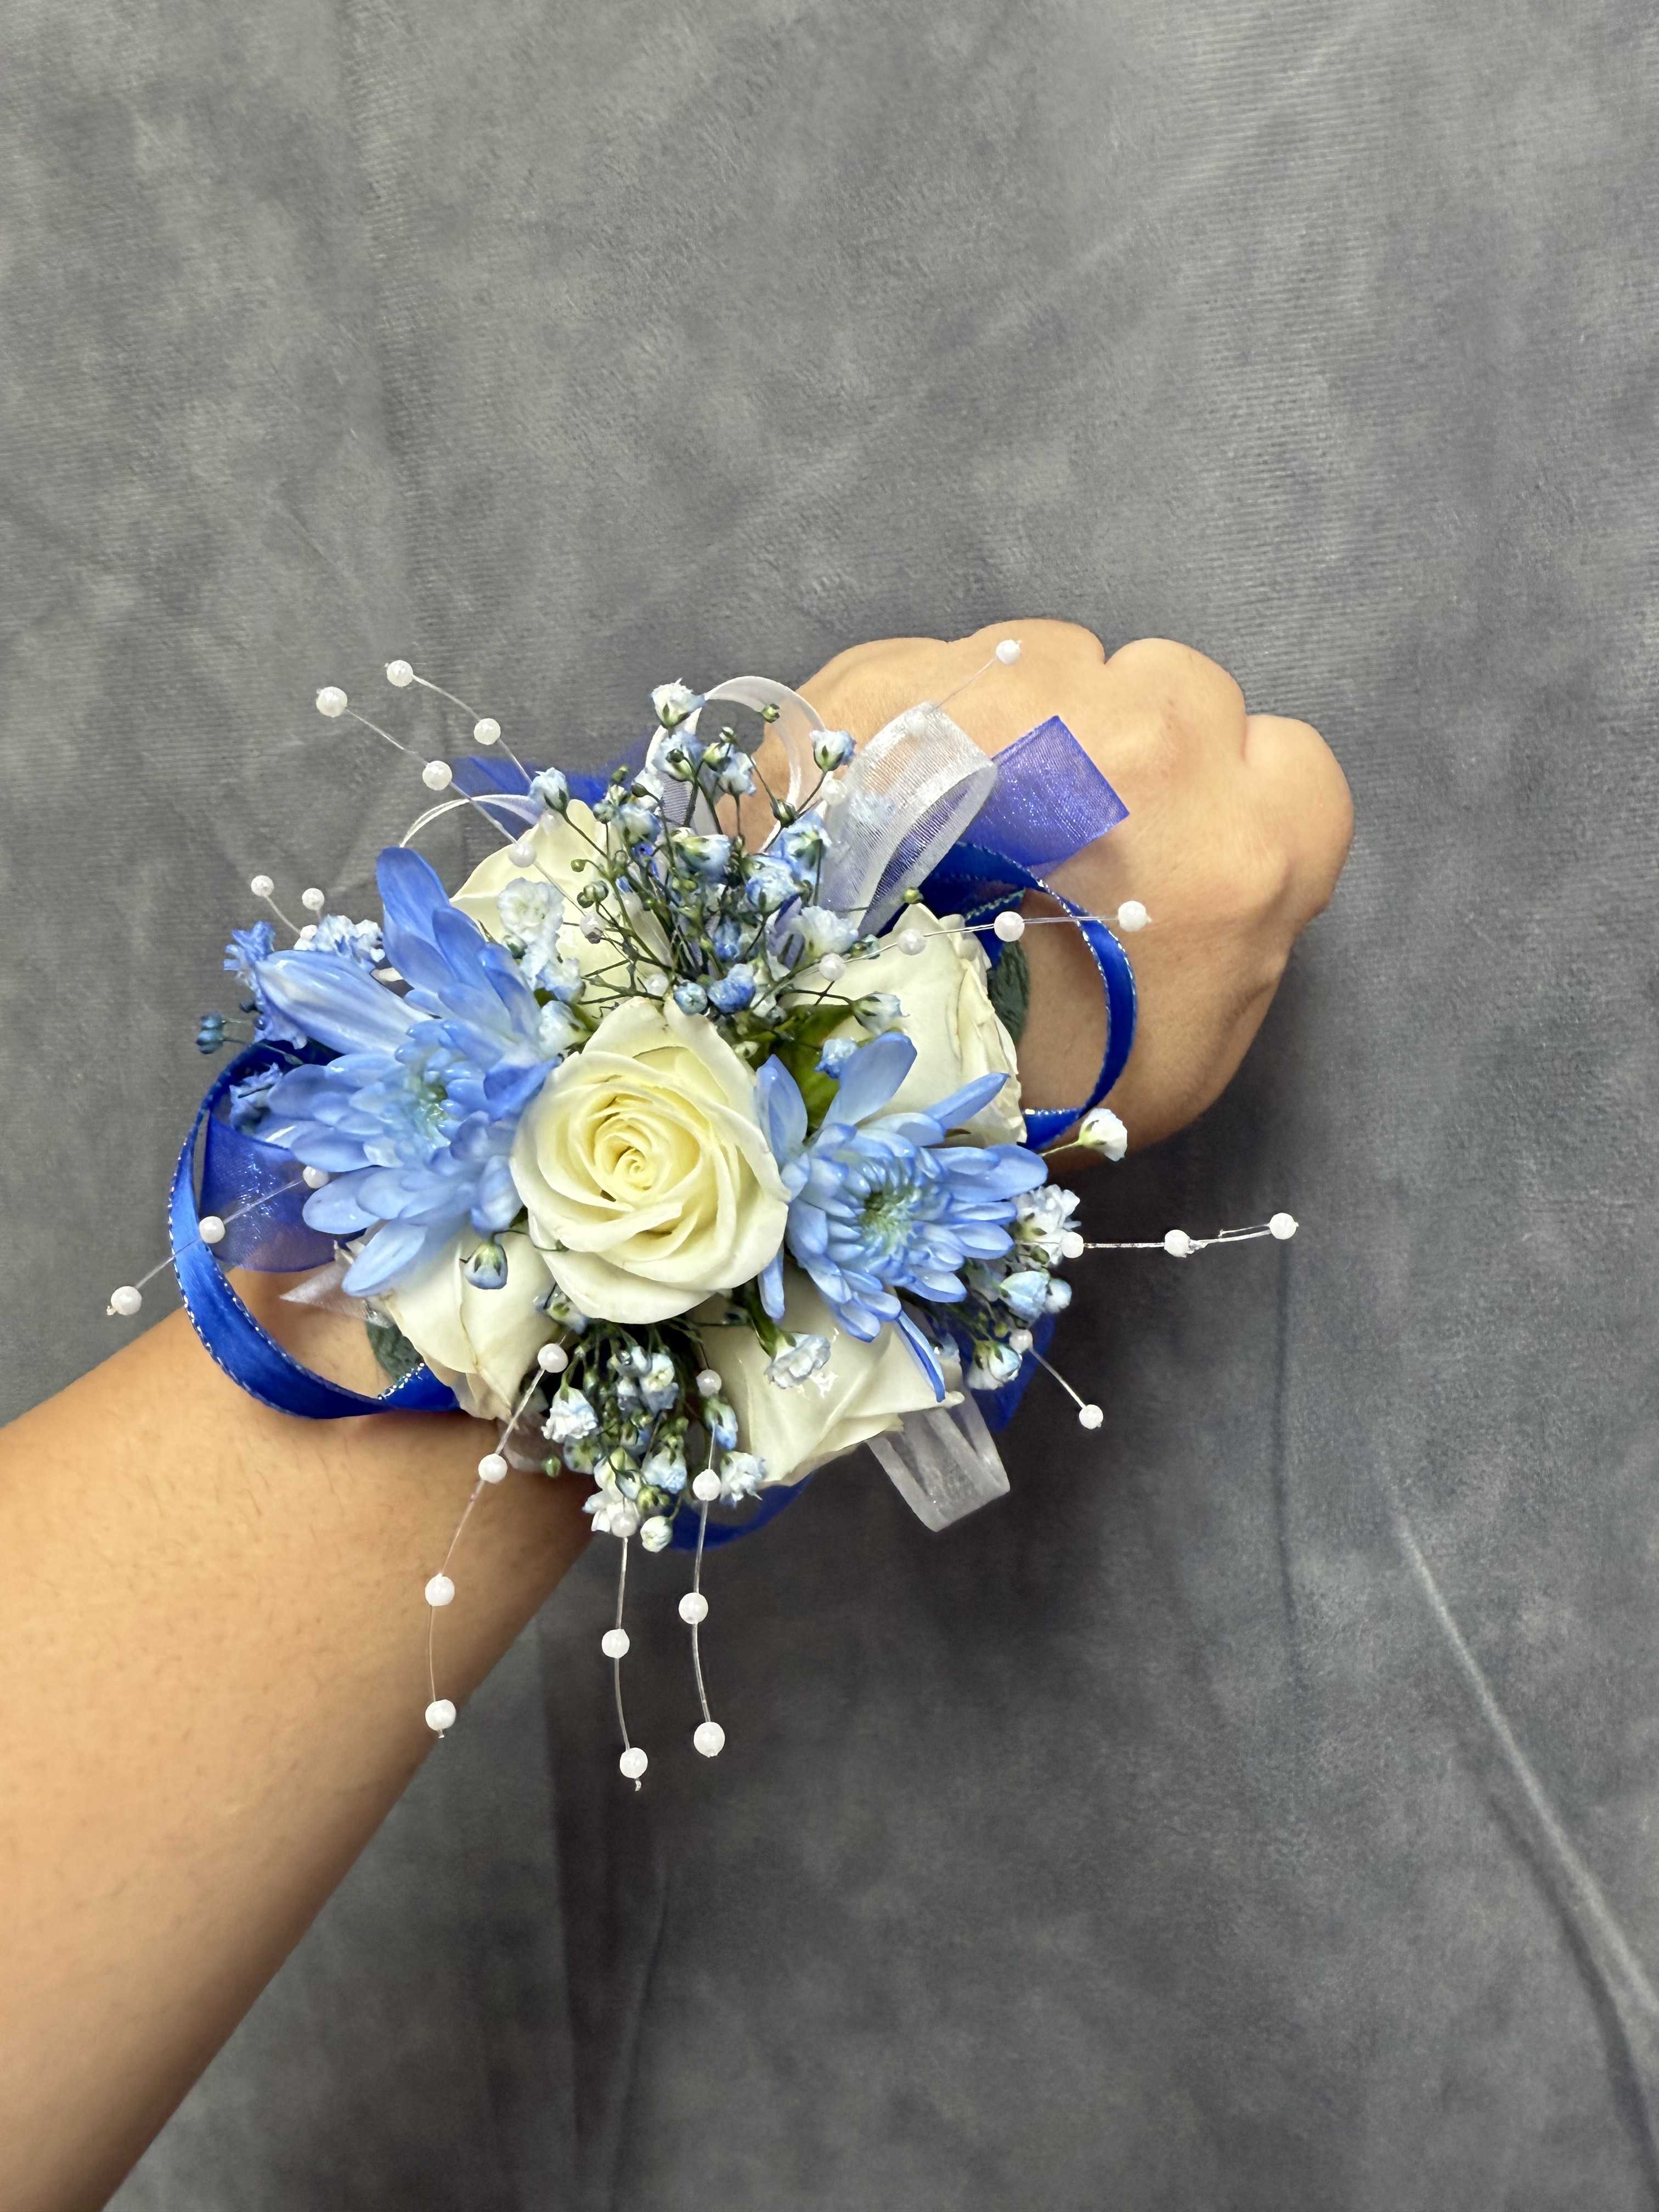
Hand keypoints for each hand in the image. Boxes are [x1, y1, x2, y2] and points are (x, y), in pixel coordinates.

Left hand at [797, 621, 1352, 1147]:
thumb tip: (1218, 858)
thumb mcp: (1190, 1044)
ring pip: (1062, 660)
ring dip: (1033, 722)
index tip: (1171, 836)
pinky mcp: (908, 682)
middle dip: (1132, 746)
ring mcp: (1025, 697)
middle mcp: (1149, 743)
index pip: (1284, 755)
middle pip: (1175, 689)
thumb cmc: (1040, 1091)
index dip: (1227, 792)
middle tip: (1061, 835)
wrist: (852, 1083)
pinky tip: (908, 801)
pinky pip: (953, 660)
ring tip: (972, 822)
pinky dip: (938, 717)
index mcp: (1237, 841)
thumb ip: (1241, 926)